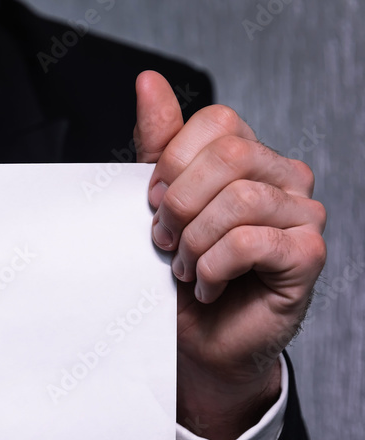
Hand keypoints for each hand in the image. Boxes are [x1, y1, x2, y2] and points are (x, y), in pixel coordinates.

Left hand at [134, 72, 325, 439]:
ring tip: (185, 269)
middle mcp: (285, 178)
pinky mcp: (306, 255)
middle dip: (179, 203)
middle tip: (164, 241)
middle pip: (228, 156)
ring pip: (238, 200)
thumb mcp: (159, 206)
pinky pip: (250, 241)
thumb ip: (158, 147)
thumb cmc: (183, 275)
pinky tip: (207, 287)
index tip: (154, 203)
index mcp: (251, 158)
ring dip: (193, 243)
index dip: (172, 162)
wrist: (198, 340)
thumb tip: (148, 83)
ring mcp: (303, 215)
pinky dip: (212, 268)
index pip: (216, 123)